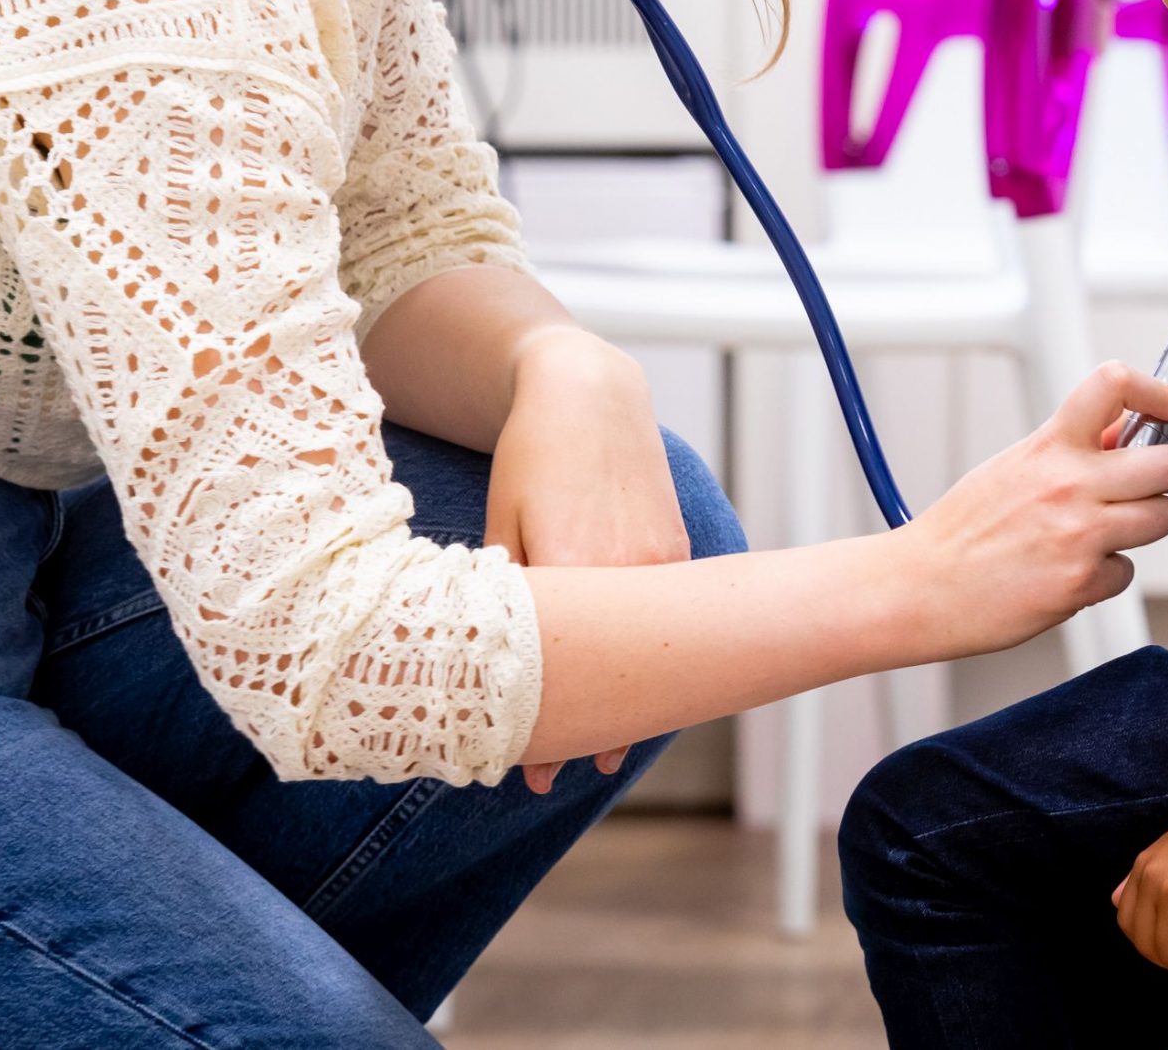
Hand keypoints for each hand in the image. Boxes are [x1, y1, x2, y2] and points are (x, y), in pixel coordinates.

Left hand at [487, 328, 686, 792]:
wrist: (591, 393)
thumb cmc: (532, 455)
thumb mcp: (500, 519)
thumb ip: (502, 591)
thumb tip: (487, 659)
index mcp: (574, 564)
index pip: (565, 669)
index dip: (551, 726)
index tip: (534, 774)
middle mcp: (629, 570)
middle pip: (617, 673)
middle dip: (596, 730)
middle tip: (565, 772)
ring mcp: (663, 560)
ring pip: (652, 652)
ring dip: (631, 697)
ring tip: (606, 749)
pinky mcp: (681, 548)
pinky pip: (669, 619)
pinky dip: (652, 651)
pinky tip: (636, 681)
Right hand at [903, 362, 1167, 659]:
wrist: (920, 586)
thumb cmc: (962, 530)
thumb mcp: (1013, 467)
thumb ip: (1070, 449)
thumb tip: (1125, 431)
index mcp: (1049, 446)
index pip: (1115, 386)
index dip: (1163, 391)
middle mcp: (1069, 484)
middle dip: (1165, 476)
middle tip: (1141, 487)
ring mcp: (1079, 534)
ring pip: (1162, 518)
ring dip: (1141, 527)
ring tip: (1097, 535)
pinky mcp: (1081, 583)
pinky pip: (1127, 572)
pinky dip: (1105, 575)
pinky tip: (1067, 573)